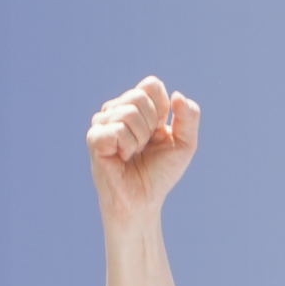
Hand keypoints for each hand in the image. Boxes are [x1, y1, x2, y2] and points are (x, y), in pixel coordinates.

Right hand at [87, 78, 200, 227]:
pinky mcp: (95, 138)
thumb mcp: (185, 143)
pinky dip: (128, 147)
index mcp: (137, 107)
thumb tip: (177, 95)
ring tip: (133, 153)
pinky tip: (122, 158)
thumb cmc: (160, 172)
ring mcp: (102, 123)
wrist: (144, 200)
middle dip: (151, 125)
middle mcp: (116, 110)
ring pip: (129, 112)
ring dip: (140, 139)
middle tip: (144, 146)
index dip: (162, 109)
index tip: (159, 132)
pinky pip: (118, 130)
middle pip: (139, 96)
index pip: (151, 85)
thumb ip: (189, 117)